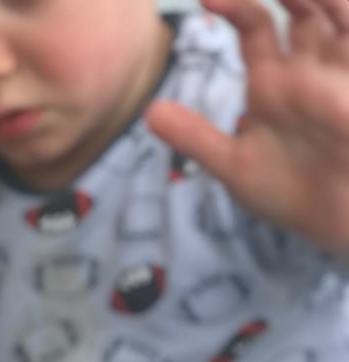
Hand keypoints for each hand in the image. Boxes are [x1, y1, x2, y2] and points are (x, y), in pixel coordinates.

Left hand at [146, 0, 348, 255]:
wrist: (338, 221)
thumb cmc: (293, 192)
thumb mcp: (237, 166)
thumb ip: (196, 137)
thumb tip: (149, 112)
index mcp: (275, 79)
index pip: (254, 25)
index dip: (233, 6)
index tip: (206, 0)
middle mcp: (311, 64)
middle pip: (300, 5)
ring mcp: (342, 70)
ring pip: (338, 11)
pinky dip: (343, 27)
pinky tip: (332, 18)